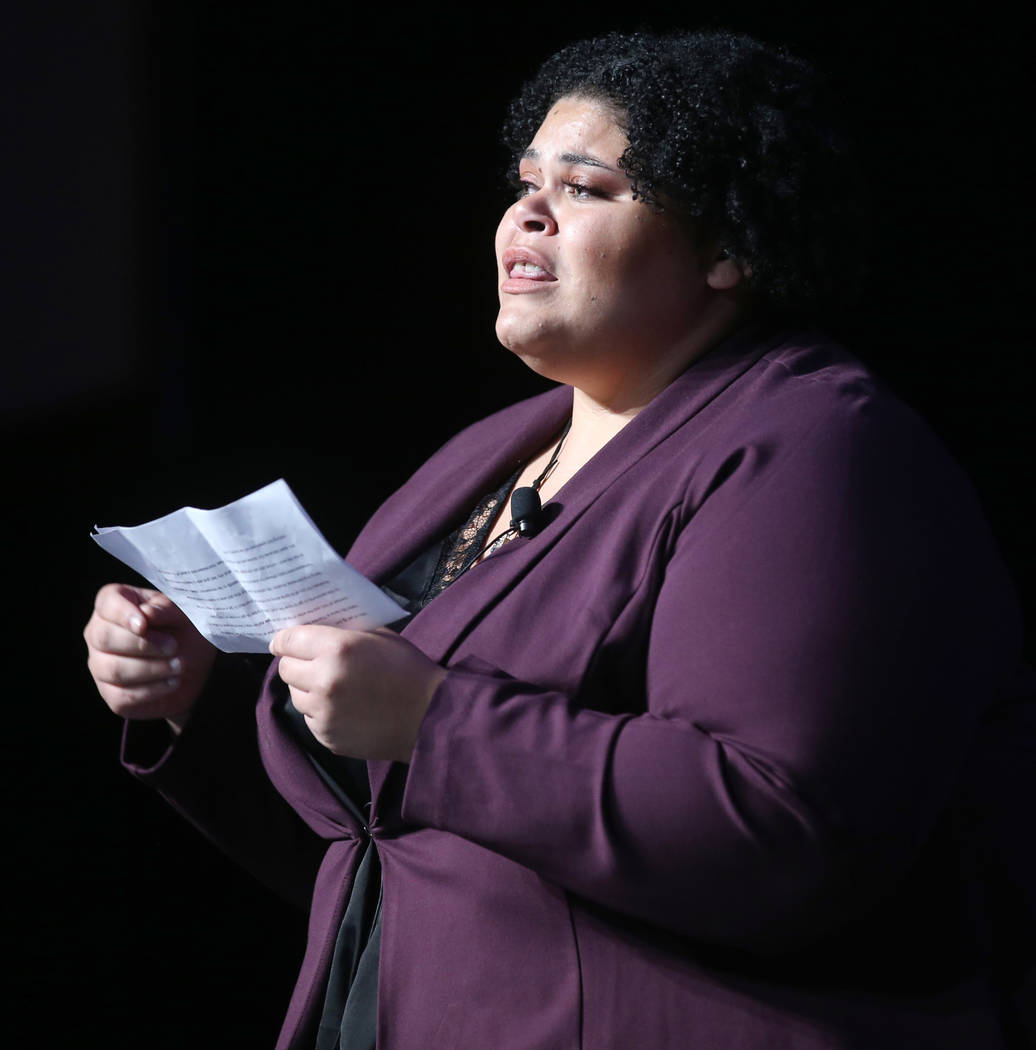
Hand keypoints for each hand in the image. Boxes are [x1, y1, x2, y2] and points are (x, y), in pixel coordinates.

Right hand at [84, 583, 216, 731]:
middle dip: (143, 644)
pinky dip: (152, 690)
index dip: (122, 614)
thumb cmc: (184, 631)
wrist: (195, 667)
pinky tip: (172, 682)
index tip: (143, 624)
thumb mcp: (184, 615)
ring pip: (112, 669)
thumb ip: (166, 609)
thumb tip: (146, 613)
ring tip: (179, 665)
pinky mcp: (111, 694)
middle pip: (104, 638)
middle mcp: (98, 633)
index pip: (107, 602)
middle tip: (173, 646)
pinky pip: (122, 696)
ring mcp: (100, 665)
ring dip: (151, 668)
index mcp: (114, 604)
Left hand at [269, 625, 445, 762]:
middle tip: (312, 664)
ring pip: (295, 695)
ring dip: (307, 689)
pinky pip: (310, 719)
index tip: (285, 643)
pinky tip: (344, 708)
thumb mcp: (378, 636)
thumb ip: (342, 633)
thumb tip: (311, 633)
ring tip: (333, 688)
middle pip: (285, 669)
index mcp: (337, 648)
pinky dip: (320, 712)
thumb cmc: (407, 668)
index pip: (288, 640)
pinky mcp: (327, 737)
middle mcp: (324, 680)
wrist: (429, 716)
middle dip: (296, 663)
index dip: (284, 640)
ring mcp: (323, 713)